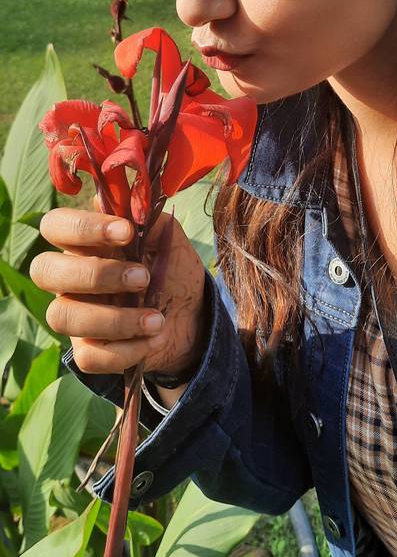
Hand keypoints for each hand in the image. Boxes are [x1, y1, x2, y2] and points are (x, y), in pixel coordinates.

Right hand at [30, 207, 205, 376]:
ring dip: (114, 319)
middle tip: (143, 278)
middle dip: (95, 274)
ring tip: (156, 319)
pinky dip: (125, 351)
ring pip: (61, 317)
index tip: (126, 232)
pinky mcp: (88, 351)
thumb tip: (131, 200)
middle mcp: (70, 279)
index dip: (81, 227)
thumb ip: (151, 220)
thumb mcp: (169, 241)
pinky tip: (153, 340)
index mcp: (84, 245)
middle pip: (43, 271)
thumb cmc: (172, 271)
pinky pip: (87, 356)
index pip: (55, 226)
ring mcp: (75, 316)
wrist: (193, 317)